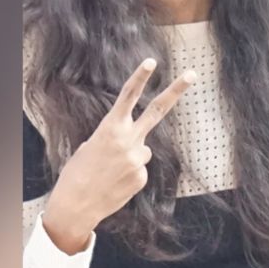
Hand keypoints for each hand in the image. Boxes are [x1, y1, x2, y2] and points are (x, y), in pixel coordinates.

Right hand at [42, 58, 196, 253]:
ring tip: (110, 171)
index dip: (140, 77)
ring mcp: (138, 159)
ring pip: (143, 149)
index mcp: (110, 128)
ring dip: (130, 156)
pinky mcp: (142, 177)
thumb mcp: (91, 146)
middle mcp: (128, 140)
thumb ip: (116, 137)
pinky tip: (115, 182)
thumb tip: (136, 142)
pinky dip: (129, 173)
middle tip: (192, 74)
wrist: (76, 206)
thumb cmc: (78, 172)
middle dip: (176, 90)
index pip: (128, 96)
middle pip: (157, 110)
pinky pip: (140, 168)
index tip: (151, 61)